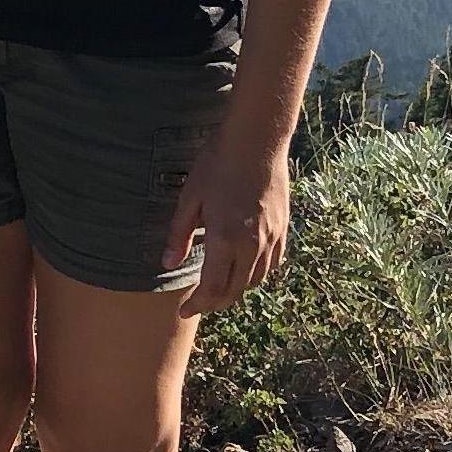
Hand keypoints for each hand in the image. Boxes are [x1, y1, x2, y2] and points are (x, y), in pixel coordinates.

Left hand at [165, 136, 291, 316]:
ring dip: (237, 288)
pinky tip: (246, 266)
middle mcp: (252, 244)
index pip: (212, 288)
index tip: (185, 311)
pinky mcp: (283, 228)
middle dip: (216, 302)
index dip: (198, 304)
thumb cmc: (217, 163)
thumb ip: (179, 235)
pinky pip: (273, 262)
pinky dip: (257, 272)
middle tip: (199, 303)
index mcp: (225, 238)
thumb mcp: (190, 198)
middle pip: (235, 290)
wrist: (257, 140)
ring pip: (256, 279)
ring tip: (220, 285)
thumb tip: (168, 263)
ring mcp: (271, 237)